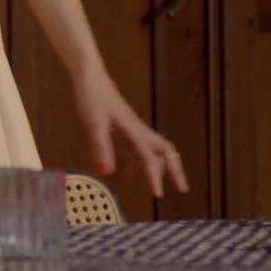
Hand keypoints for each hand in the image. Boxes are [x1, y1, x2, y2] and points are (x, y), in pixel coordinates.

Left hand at [69, 68, 188, 198]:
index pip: (148, 157)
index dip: (154, 176)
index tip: (159, 195)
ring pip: (153, 150)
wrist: (88, 75)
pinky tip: (129, 175)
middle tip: (183, 189)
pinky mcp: (123, 126)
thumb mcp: (93, 123)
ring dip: (159, 168)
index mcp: (133, 129)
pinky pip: (137, 148)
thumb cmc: (91, 96)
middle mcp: (137, 129)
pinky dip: (138, 162)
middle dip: (175, 170)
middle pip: (165, 151)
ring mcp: (132, 127)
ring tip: (158, 188)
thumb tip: (106, 172)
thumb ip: (101, 147)